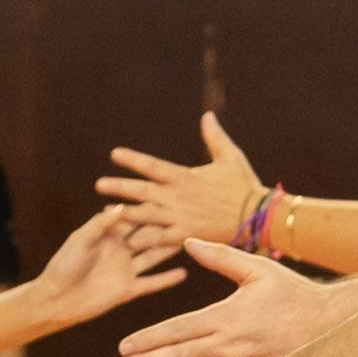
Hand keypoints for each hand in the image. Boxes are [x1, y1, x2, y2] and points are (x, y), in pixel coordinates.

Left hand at [24, 207, 182, 331]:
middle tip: (187, 215)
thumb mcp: (81, 239)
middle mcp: (121, 249)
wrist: (56, 299)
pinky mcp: (128, 289)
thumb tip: (122, 205)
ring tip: (190, 240)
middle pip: (147, 235)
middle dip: (164, 226)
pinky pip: (152, 283)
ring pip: (153, 256)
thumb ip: (101, 224)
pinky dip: (167, 279)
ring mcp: (126, 269)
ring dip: (169, 249)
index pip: (133, 217)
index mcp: (109, 234)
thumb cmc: (64, 265)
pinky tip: (184, 274)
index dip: (148, 208)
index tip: (167, 195)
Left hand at [99, 113, 267, 256]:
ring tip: (105, 214)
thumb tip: (207, 115)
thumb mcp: (231, 157)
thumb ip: (214, 137)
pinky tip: (126, 241)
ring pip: (145, 216)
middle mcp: (177, 197)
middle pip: (141, 191)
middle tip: (99, 185)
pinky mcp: (184, 236)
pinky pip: (158, 239)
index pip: (152, 165)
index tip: (114, 154)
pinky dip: (142, 240)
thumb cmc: (244, 186)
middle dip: (119, 187)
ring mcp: (179, 218)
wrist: (258, 218)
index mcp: (184, 177)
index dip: (132, 159)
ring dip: (124, 214)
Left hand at [115, 240, 357, 356]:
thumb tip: (189, 242)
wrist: (333, 327)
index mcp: (227, 316)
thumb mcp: (258, 270)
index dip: (148, 339)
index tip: (124, 346)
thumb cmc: (294, 295)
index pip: (178, 330)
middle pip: (178, 356)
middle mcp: (231, 345)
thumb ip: (221, 257)